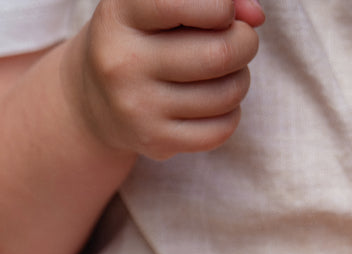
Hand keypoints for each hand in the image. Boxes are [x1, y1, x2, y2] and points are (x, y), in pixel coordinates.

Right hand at [64, 0, 264, 159]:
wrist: (95, 99)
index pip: (182, 3)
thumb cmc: (145, 38)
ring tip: (224, 71)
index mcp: (121, 13)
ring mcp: (137, 106)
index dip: (221, 7)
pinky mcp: (154, 141)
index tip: (224, 12)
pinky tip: (214, 101)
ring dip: (240, 79)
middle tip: (239, 41)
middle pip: (220, 53)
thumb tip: (256, 16)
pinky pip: (222, 129)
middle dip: (245, 43)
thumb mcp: (163, 4)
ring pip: (227, 93)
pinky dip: (230, 112)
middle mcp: (123, 60)